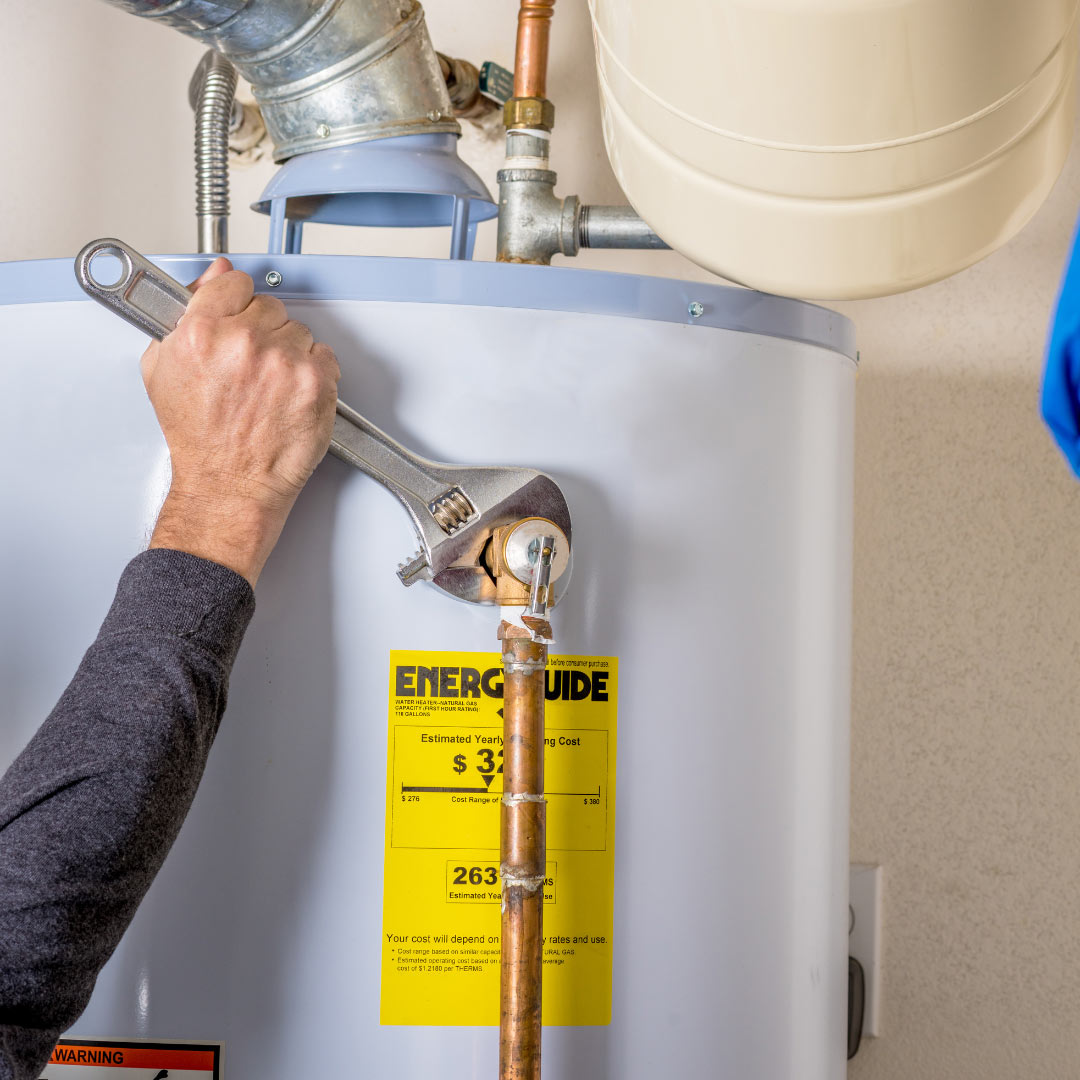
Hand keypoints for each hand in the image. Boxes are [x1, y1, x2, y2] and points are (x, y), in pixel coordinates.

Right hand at [141, 259, 340, 585]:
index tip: (238, 317)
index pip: (234, 282)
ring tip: (270, 387)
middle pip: (268, 308)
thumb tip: (212, 278)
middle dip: (261, 332)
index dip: (236, 303)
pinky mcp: (316, 382)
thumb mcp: (164, 370)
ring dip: (289, 354)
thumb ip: (184, 316)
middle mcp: (244, 342)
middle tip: (251, 367)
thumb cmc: (199, 440)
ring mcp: (284, 362)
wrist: (229, 485)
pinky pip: (325, 356)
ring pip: (298, 332)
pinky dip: (314, 373)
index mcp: (202, 332)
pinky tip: (291, 396)